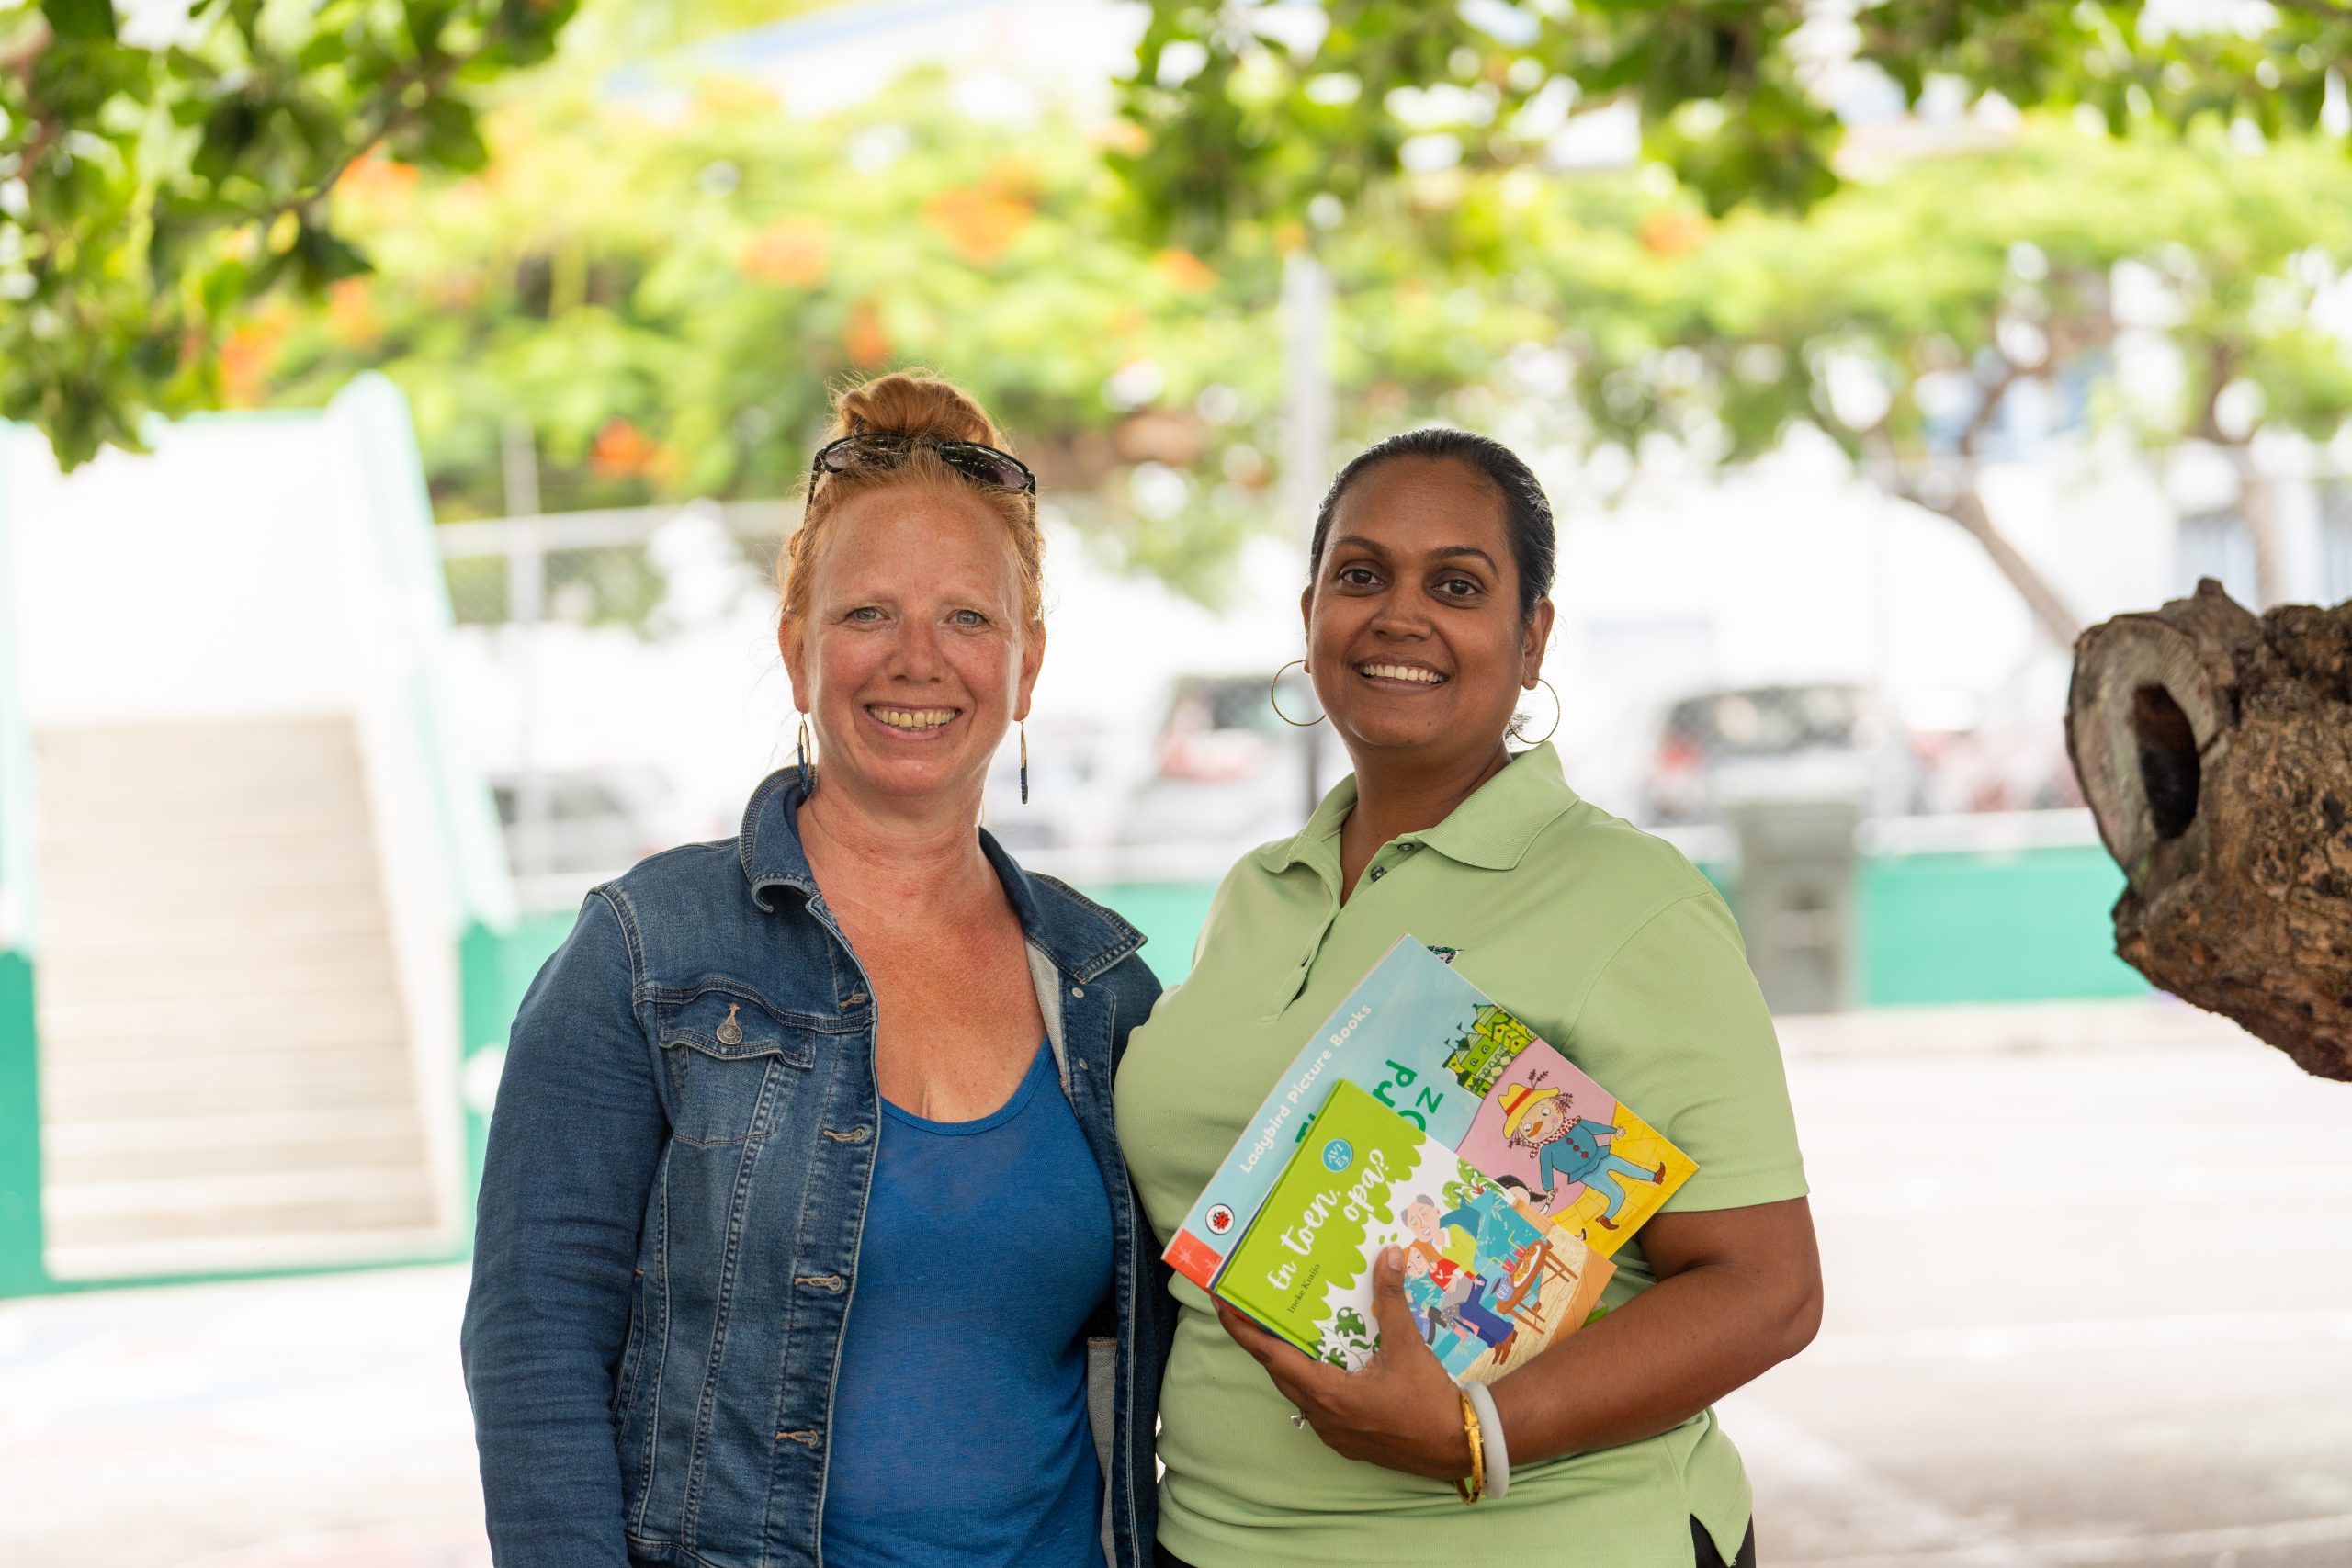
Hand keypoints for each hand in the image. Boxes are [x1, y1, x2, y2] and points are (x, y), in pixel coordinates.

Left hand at [1215, 1245, 1474, 1480]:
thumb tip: (1388, 1255)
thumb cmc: (1428, 1401)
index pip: (1270, 1357)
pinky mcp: (1348, 1438)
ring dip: (1288, 1360)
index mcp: (1327, 1394)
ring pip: (1297, 1389)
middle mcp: (1322, 1416)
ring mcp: (1333, 1431)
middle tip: (1253, 1307)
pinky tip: (1325, 1358)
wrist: (1459, 1445)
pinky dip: (1312, 1377)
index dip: (1243, 1330)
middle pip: (1279, 1372)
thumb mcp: (1408, 1346)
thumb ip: (1392, 1300)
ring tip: (1285, 1327)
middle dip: (1262, 1340)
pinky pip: (1317, 1403)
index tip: (1222, 1304)